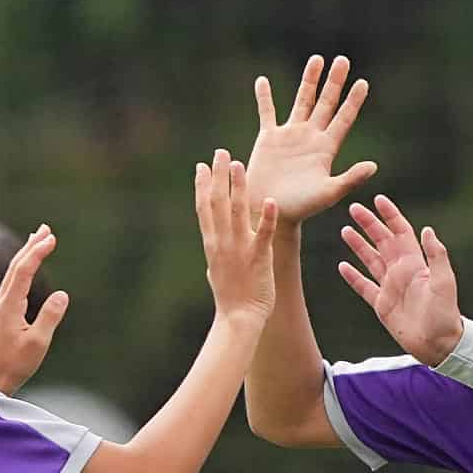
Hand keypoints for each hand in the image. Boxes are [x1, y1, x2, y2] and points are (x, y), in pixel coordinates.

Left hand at [0, 224, 69, 393]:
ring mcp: (1, 306)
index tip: (52, 239)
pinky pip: (13, 283)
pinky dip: (23, 269)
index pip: (23, 271)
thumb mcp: (38, 342)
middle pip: (15, 266)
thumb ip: (50, 317)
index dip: (37, 253)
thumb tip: (62, 294)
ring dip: (26, 254)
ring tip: (38, 239)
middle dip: (31, 246)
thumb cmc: (16, 364)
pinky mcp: (3, 312)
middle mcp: (2, 301)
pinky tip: (28, 267)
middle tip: (46, 228)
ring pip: (13, 273)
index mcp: (9, 305)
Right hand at [195, 149, 279, 324]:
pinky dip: (267, 217)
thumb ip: (215, 257)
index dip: (201, 185)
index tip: (201, 165)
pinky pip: (263, 234)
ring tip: (239, 164)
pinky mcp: (258, 258)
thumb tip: (211, 252)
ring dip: (238, 187)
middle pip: (216, 202)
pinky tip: (271, 200)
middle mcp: (222, 242)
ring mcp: (239, 249)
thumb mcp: (216, 273)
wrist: (238, 320)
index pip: (203, 209)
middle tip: (220, 153)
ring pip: (236, 212)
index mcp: (211, 244)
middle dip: (218, 176)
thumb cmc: (230, 300)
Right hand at [246, 55, 376, 225]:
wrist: (271, 211)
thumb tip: (374, 166)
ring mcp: (290, 136)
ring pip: (301, 101)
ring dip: (309, 80)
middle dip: (334, 81)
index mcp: (326, 149)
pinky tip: (262, 81)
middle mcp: (310, 138)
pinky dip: (264, 98)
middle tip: (343, 59)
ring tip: (316, 59)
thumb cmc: (301, 208)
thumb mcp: (328, 193)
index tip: (363, 83)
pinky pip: (267, 113)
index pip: (343, 118)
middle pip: (325, 102)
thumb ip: (350, 179)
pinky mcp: (269, 139)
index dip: (353, 101)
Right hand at [337, 194, 462, 366]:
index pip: (401, 232)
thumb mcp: (444, 282)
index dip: (390, 216)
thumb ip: (436, 255)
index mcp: (416, 263)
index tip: (378, 200)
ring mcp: (390, 287)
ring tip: (345, 230)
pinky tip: (342, 266)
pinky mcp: (381, 304)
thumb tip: (427, 230)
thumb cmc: (445, 314)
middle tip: (354, 208)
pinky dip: (353, 276)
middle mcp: (401, 272)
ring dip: (358, 245)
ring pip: (370, 260)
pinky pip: (364, 286)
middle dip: (369, 224)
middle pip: (382, 241)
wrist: (438, 343)